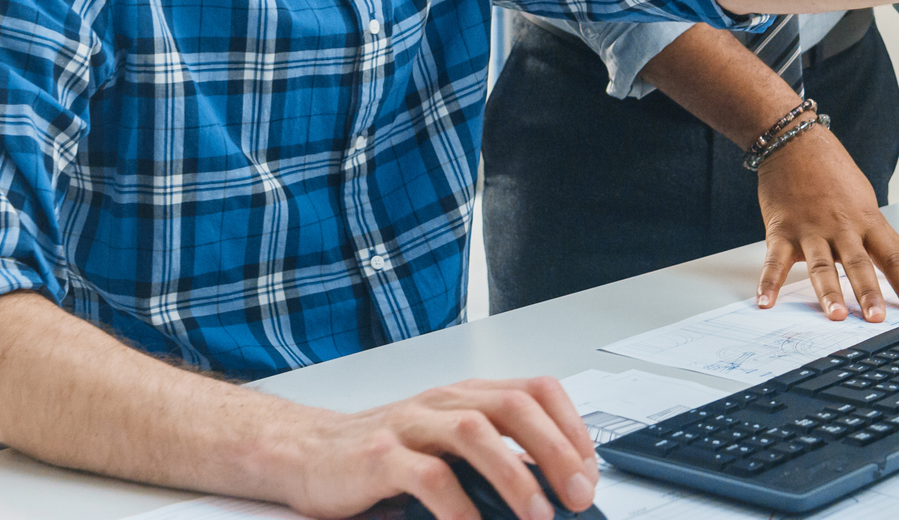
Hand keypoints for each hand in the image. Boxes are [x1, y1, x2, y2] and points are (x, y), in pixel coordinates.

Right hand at [268, 378, 597, 519]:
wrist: (309, 453)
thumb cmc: (385, 454)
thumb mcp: (448, 448)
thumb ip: (494, 458)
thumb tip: (554, 492)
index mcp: (468, 395)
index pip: (536, 390)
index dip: (571, 427)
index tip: (589, 472)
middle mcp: (444, 401)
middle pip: (515, 407)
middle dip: (556, 451)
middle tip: (576, 496)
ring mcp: (411, 424)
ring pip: (475, 432)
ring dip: (514, 476)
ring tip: (537, 517)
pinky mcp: (379, 456)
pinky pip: (427, 476)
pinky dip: (457, 506)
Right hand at [755, 123, 898, 321]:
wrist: (794, 142)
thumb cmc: (832, 171)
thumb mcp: (868, 203)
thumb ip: (891, 240)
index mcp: (865, 220)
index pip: (891, 255)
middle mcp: (840, 227)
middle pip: (858, 262)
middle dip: (868, 291)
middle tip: (877, 317)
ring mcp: (809, 229)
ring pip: (821, 264)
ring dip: (827, 291)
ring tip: (834, 315)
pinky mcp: (781, 230)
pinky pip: (774, 260)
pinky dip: (768, 282)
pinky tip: (766, 301)